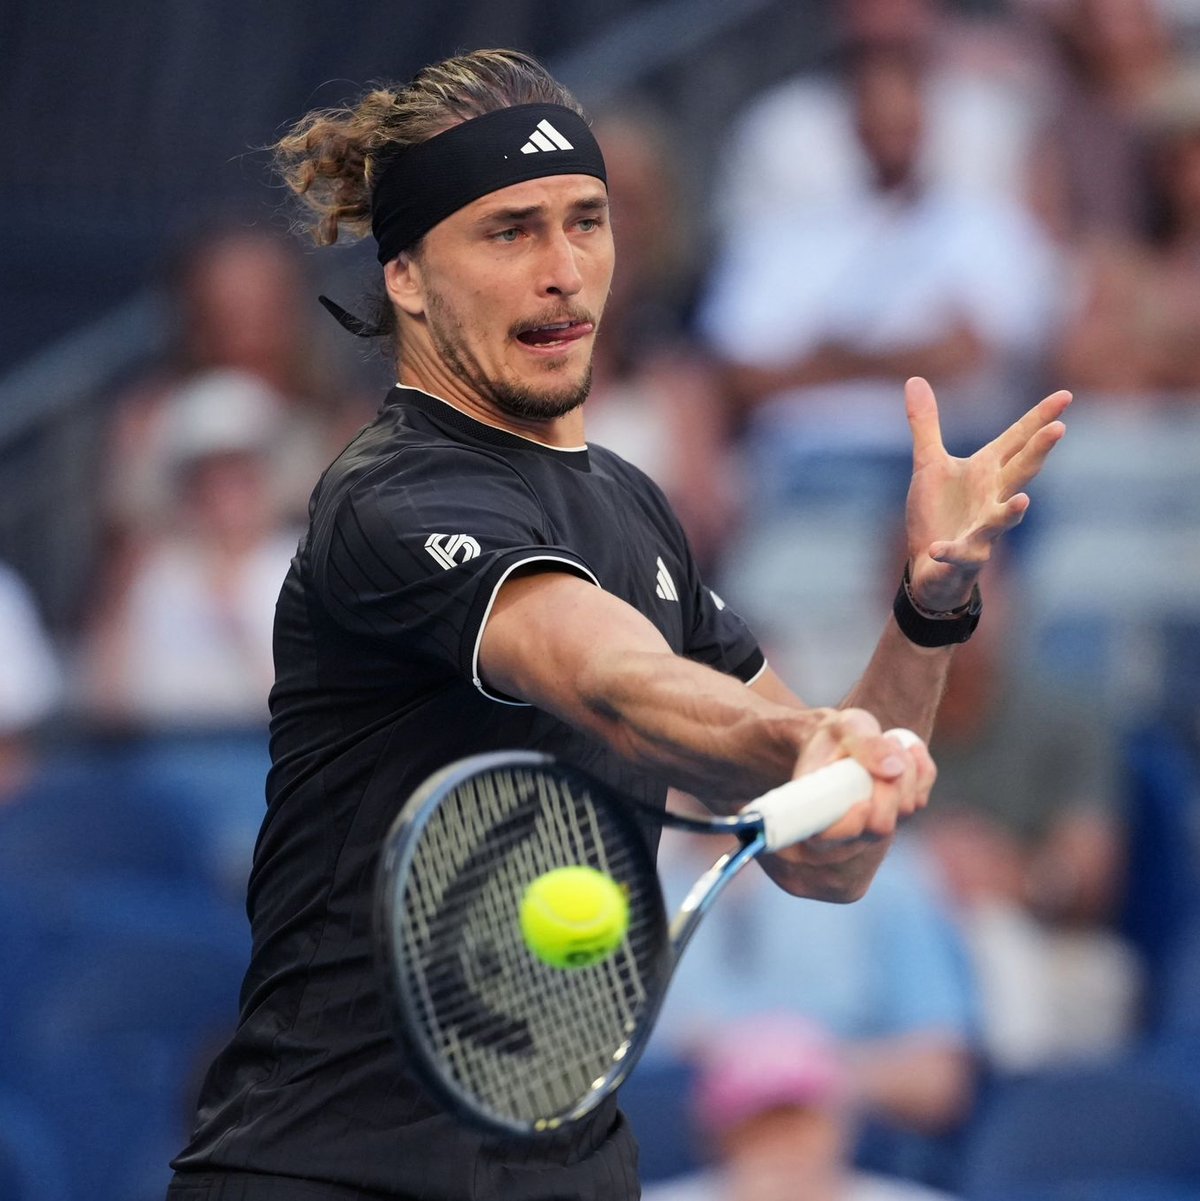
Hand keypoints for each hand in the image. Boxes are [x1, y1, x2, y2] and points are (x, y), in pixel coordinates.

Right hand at [793, 708, 935, 843]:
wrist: (841, 738)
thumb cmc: (834, 734)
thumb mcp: (844, 727)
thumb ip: (864, 744)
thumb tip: (894, 770)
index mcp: (817, 812)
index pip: (829, 838)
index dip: (850, 826)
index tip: (863, 802)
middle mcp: (847, 829)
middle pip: (880, 826)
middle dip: (889, 786)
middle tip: (883, 744)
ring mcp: (876, 825)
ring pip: (905, 810)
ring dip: (906, 770)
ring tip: (888, 740)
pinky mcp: (900, 814)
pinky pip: (922, 798)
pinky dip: (922, 771)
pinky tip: (910, 749)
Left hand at [903, 377, 1069, 609]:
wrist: (931, 564)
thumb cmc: (938, 511)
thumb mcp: (929, 463)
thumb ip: (926, 424)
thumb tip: (915, 380)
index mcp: (987, 471)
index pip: (1017, 440)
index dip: (1039, 418)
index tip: (1066, 395)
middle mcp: (992, 498)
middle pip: (1020, 472)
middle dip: (1038, 452)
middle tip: (1059, 428)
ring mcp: (983, 530)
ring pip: (1003, 519)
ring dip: (1011, 511)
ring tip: (1023, 502)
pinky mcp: (964, 557)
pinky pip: (958, 554)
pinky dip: (949, 551)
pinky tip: (937, 548)